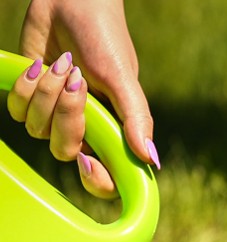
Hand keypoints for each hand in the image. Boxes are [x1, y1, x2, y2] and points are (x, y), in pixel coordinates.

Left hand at [7, 0, 157, 196]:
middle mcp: (86, 129)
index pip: (108, 178)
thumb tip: (152, 160)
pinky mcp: (31, 98)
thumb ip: (137, 119)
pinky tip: (39, 65)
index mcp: (114, 132)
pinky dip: (26, 87)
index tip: (88, 165)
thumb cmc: (104, 39)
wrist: (70, 2)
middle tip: (76, 85)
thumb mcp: (123, 79)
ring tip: (62, 64)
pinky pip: (18, 112)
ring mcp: (56, 115)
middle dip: (66, 119)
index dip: (98, 182)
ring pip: (38, 131)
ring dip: (46, 94)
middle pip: (66, 152)